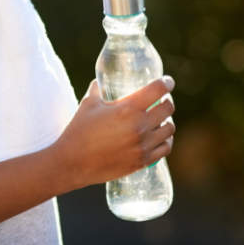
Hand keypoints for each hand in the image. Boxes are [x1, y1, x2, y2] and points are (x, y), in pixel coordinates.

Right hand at [53, 76, 174, 190]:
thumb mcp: (89, 103)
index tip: (168, 81)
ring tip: (160, 118)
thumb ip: (98, 89)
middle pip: (168, 109)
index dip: (166, 83)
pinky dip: (166, 140)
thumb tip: (102, 81)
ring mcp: (143, 146)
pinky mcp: (142, 161)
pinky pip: (165, 148)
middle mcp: (139, 126)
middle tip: (162, 99)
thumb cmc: (79, 130)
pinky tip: (160, 136)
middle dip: (167, 101)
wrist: (73, 163)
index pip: (158, 90)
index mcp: (128, 109)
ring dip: (167, 121)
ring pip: (169, 129)